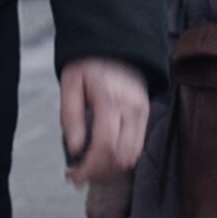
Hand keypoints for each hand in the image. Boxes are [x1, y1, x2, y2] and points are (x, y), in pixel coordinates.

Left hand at [58, 57, 147, 185]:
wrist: (116, 41)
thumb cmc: (88, 62)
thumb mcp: (70, 83)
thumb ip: (71, 118)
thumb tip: (75, 151)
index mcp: (110, 99)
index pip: (104, 146)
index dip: (88, 168)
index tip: (73, 176)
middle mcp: (132, 107)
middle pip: (120, 157)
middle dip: (98, 173)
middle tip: (79, 175)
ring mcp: (143, 111)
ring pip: (132, 156)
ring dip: (111, 169)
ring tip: (90, 168)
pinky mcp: (146, 114)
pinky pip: (137, 147)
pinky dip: (121, 159)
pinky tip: (104, 156)